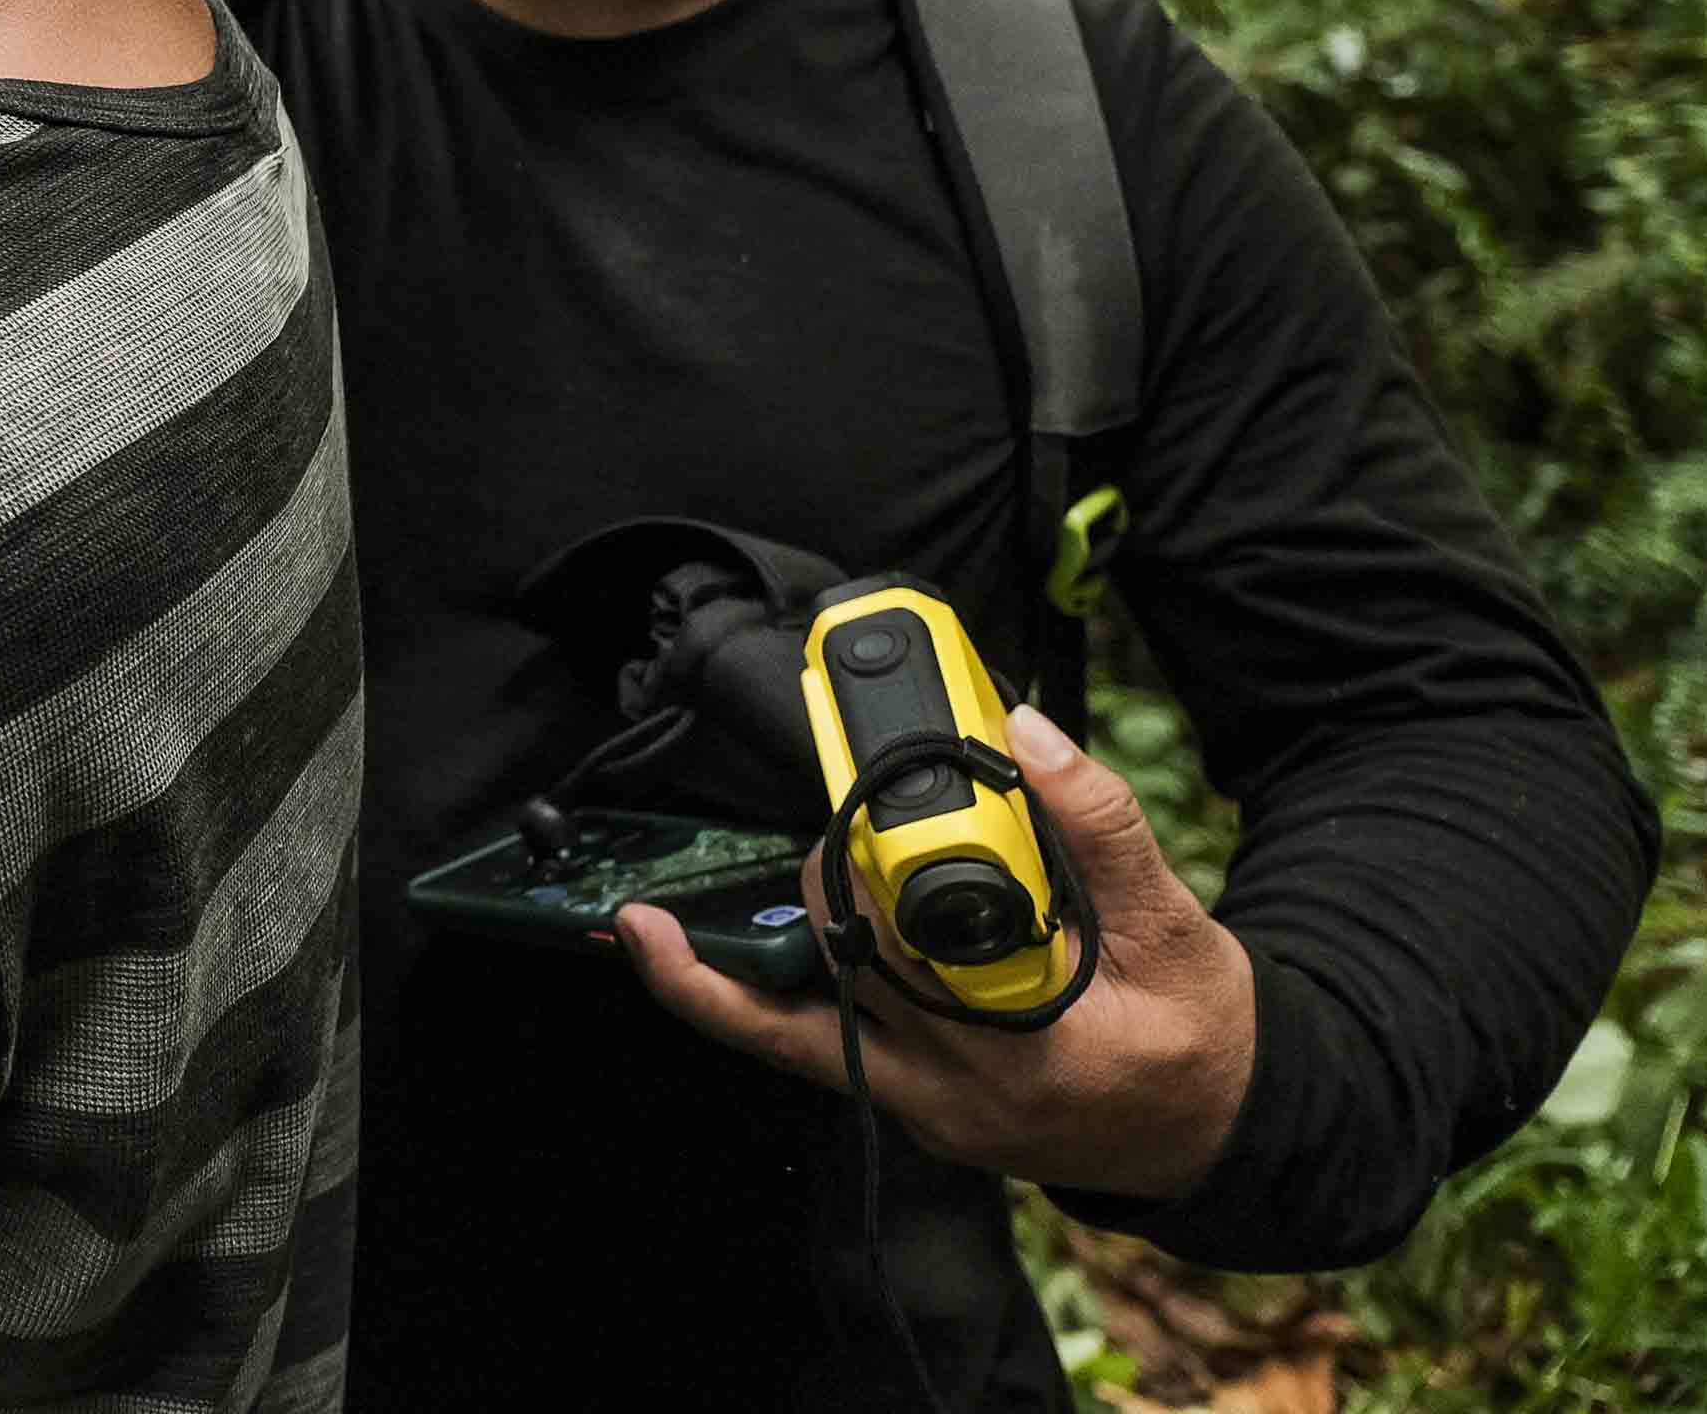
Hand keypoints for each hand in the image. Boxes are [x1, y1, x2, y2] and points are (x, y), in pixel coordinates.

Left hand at [620, 703, 1257, 1201]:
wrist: (1217, 1137)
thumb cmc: (1202, 1037)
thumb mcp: (1181, 933)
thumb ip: (1102, 828)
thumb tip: (1025, 733)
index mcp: (1038, 1053)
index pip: (924, 947)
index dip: (887, 860)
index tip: (878, 782)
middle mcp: (961, 1094)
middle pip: (851, 963)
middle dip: (840, 871)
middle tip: (851, 793)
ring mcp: (922, 1107)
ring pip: (798, 1016)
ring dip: (767, 928)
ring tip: (705, 876)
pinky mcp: (902, 1102)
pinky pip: (794, 1047)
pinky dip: (724, 994)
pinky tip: (653, 938)